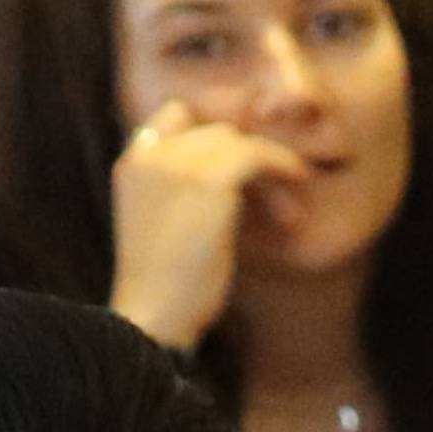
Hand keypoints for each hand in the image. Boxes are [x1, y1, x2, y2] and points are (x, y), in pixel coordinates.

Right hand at [105, 100, 313, 349]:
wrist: (154, 314)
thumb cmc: (167, 287)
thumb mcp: (167, 226)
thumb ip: (185, 193)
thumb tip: (234, 184)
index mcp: (131, 164)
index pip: (175, 116)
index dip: (213, 137)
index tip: (244, 169)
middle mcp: (148, 154)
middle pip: (214, 134)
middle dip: (249, 163)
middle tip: (277, 206)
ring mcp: (175, 163)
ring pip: (236, 142)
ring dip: (268, 171)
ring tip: (290, 215)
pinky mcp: (208, 180)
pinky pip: (255, 154)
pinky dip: (282, 165)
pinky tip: (301, 182)